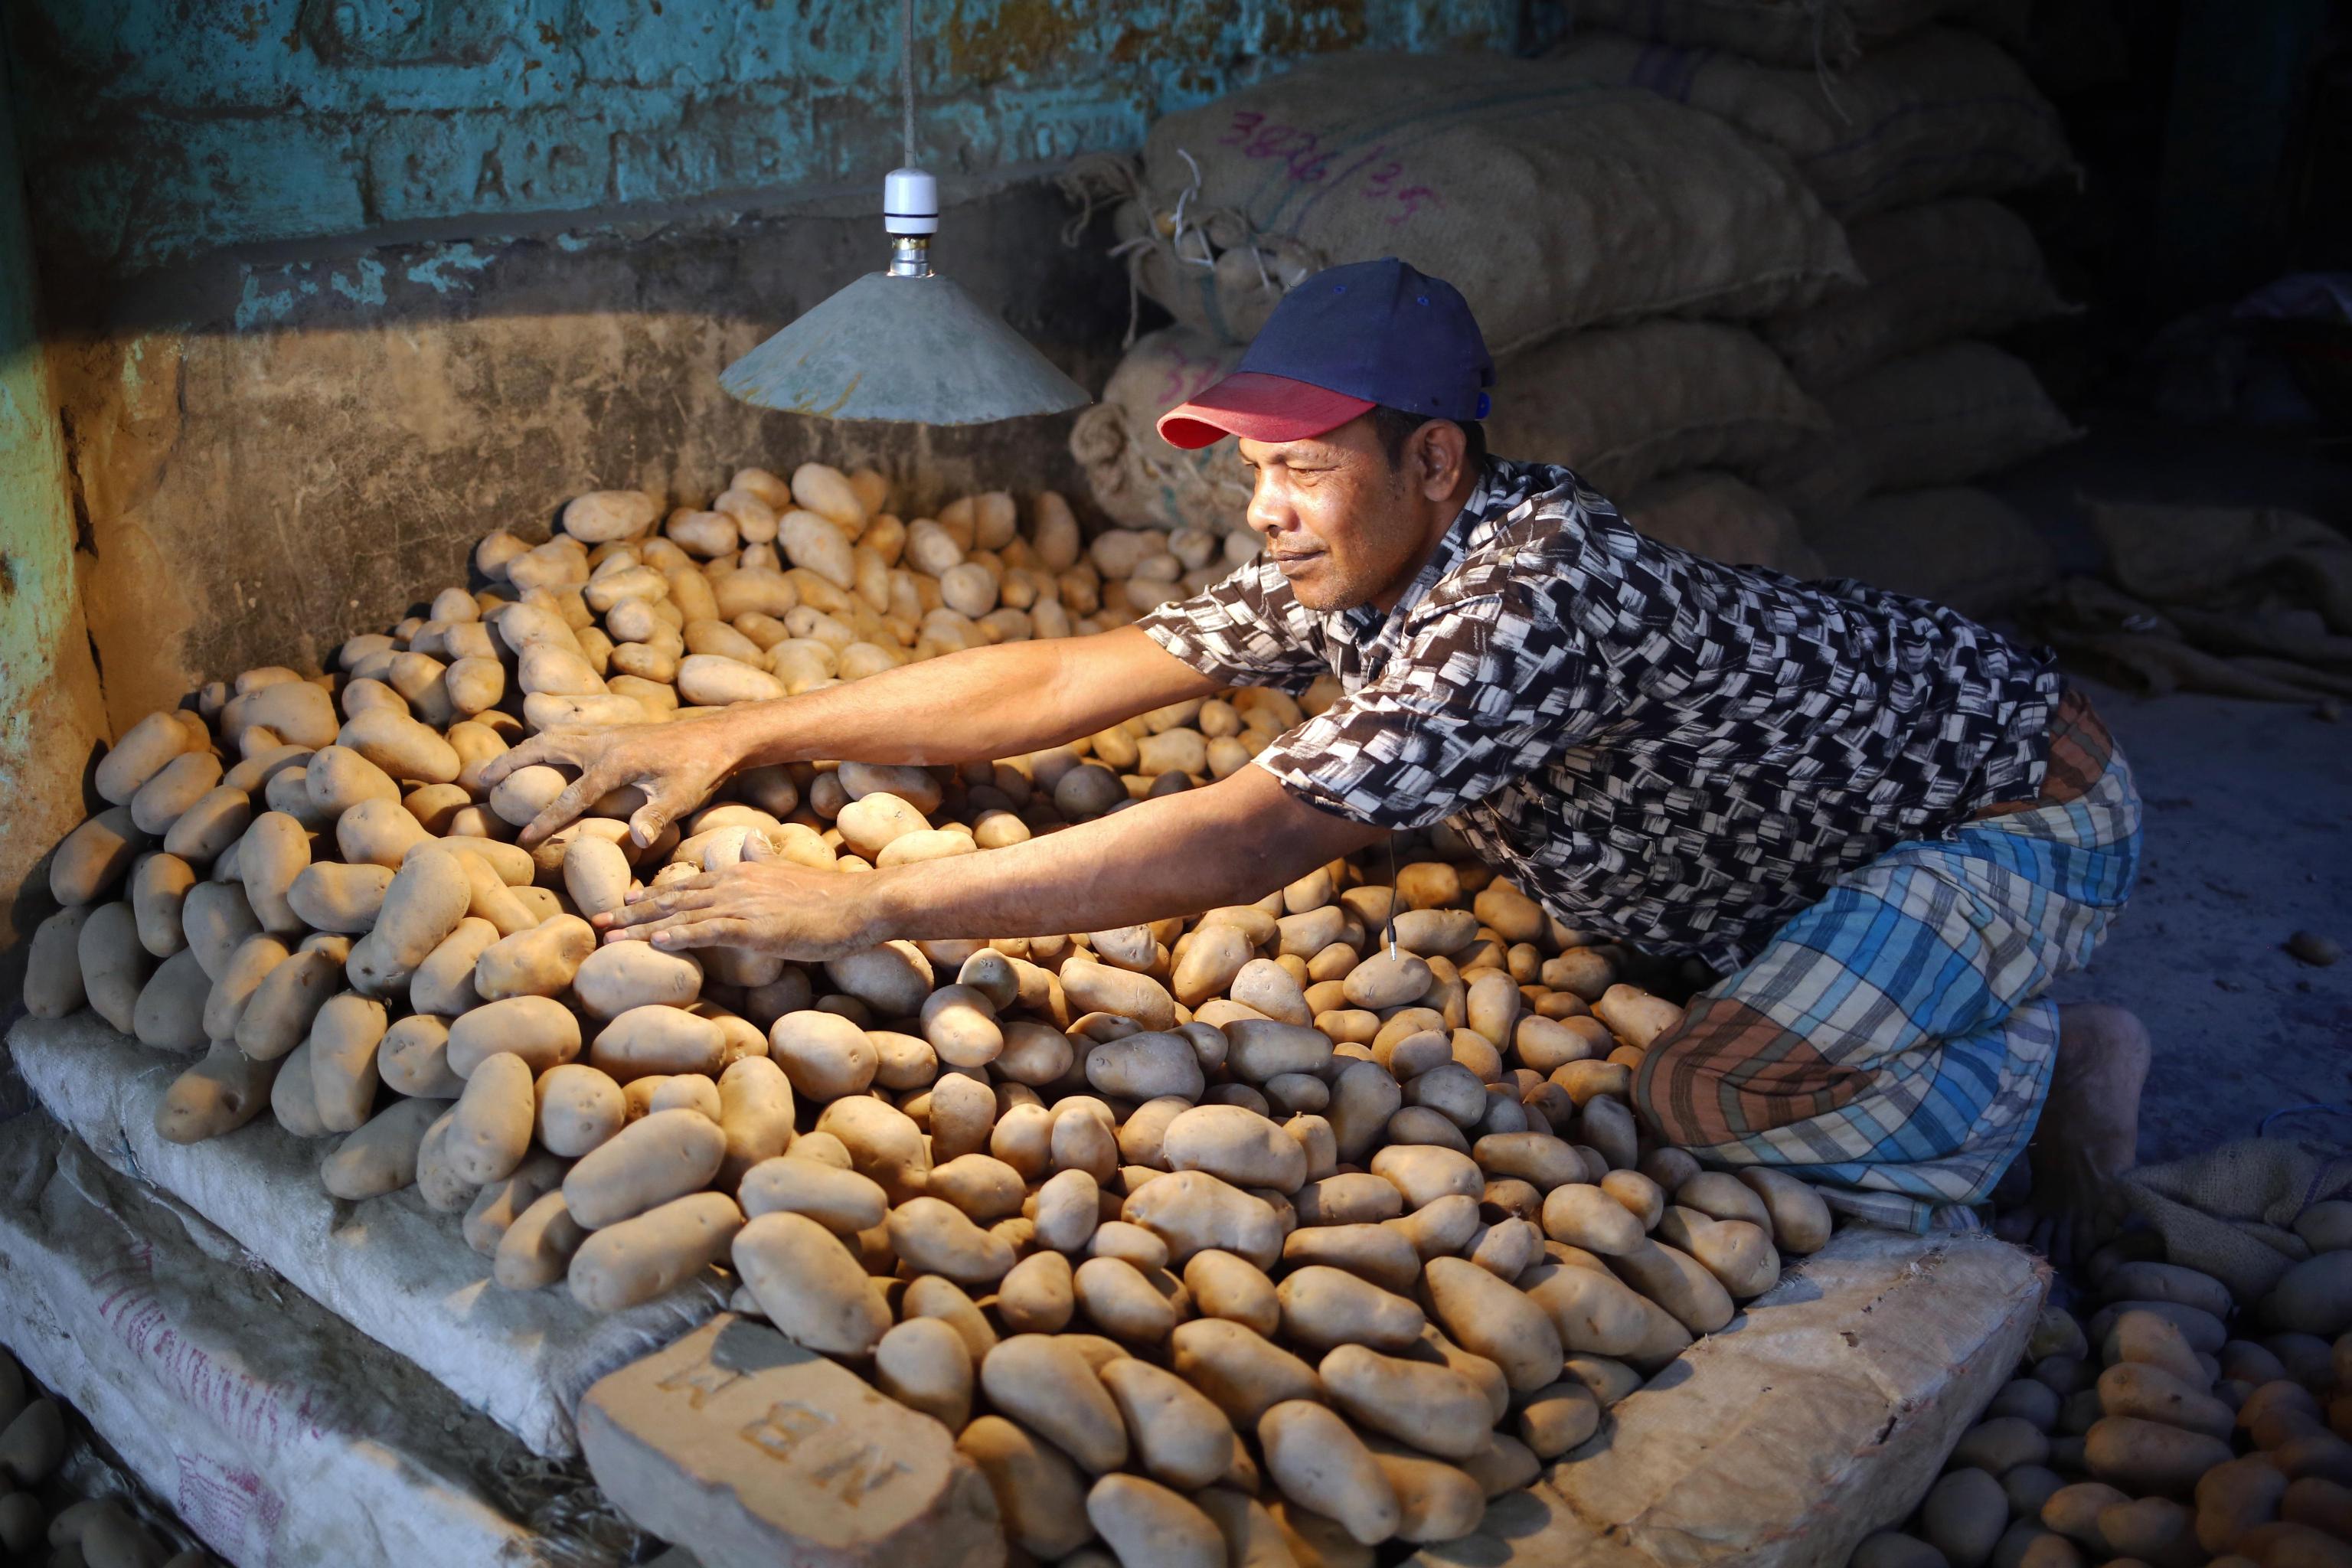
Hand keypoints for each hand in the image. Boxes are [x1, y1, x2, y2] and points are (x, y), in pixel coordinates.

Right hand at [480, 711, 743, 848]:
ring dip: (524, 748)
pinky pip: (570, 731)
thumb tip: (635, 840)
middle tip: (479, 781)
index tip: (522, 838)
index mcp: (613, 763)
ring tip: (498, 766)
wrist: (721, 735)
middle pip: (544, 748)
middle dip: (510, 764)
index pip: (569, 797)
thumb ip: (656, 818)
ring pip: (554, 734)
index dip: (545, 820)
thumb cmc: (702, 769)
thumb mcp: (682, 797)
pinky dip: (548, 739)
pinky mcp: (616, 730)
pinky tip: (541, 752)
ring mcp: (608, 732)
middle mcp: (603, 742)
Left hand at [597, 836, 886, 960]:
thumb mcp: (788, 873)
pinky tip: (658, 942)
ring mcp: (743, 904)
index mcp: (739, 871)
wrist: (860, 904)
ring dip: (643, 929)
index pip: (684, 885)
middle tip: (596, 925)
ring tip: (611, 939)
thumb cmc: (828, 897)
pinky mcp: (756, 927)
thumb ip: (763, 859)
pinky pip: (710, 930)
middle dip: (632, 913)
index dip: (650, 897)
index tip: (621, 906)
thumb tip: (749, 842)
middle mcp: (734, 883)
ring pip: (682, 915)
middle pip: (672, 899)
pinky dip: (682, 935)